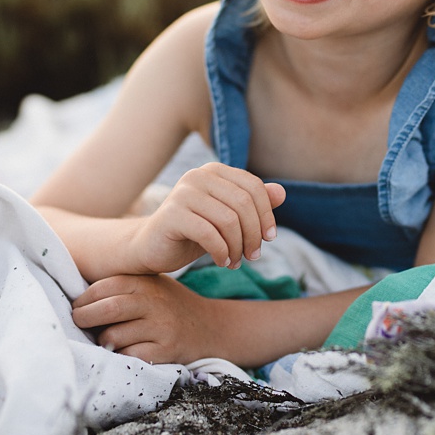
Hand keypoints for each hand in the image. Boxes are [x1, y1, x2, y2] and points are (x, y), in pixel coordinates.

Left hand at [72, 274, 228, 364]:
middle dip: (84, 318)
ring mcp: (162, 327)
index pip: (104, 287)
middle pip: (108, 309)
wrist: (211, 327)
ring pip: (114, 336)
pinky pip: (129, 356)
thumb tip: (76, 300)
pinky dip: (121, 356)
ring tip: (108, 339)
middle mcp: (155, 303)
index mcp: (147, 283)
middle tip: (79, 323)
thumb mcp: (152, 287)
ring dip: (104, 341)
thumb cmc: (170, 307)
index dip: (84, 298)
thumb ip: (123, 288)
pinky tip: (127, 351)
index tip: (77, 307)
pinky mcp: (166, 350)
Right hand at [131, 163, 285, 273]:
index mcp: (215, 171)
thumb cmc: (195, 232)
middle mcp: (198, 176)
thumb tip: (282, 192)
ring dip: (238, 246)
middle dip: (254, 234)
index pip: (254, 188)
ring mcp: (183, 193)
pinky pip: (209, 234)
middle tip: (254, 256)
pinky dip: (222, 252)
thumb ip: (254, 203)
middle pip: (244, 203)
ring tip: (237, 262)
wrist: (152, 248)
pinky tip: (223, 262)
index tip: (269, 239)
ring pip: (229, 220)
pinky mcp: (171, 214)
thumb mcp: (229, 218)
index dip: (267, 215)